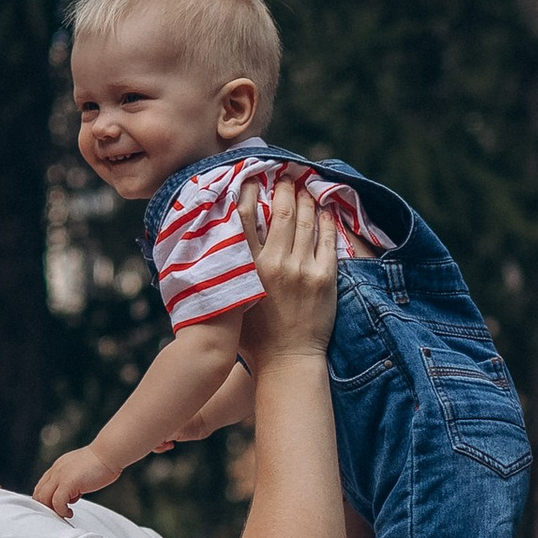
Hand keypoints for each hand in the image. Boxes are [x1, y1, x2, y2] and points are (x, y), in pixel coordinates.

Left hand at [34, 443, 112, 518]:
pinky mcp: (68, 483)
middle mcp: (56, 471)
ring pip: (43, 498)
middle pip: (38, 493)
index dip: (45, 500)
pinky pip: (57, 502)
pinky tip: (70, 512)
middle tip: (58, 514)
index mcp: (58, 467)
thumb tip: (72, 497)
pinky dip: (61, 511)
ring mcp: (60, 476)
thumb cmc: (102, 462)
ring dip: (52, 510)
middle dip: (46, 507)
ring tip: (64, 514)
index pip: (41, 486)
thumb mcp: (82, 473)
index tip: (55, 508)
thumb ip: (74, 483)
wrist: (109, 453)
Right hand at [238, 180, 338, 363]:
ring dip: (306, 200)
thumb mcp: (228, 300)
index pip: (245, 217)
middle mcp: (274, 263)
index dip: (249, 192)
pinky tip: (326, 210)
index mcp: (247, 266)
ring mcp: (301, 269)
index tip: (253, 178)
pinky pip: (328, 241)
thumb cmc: (253, 336)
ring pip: (305, 222)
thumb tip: (209, 248)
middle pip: (280, 212)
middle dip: (284, 189)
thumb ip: (223, 273)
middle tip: (285, 177)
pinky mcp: (324, 278)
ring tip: (305, 188)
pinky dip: (327, 221)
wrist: (286, 360)